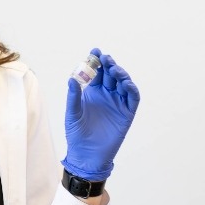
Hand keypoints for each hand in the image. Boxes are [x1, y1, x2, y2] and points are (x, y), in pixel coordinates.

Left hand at [61, 49, 139, 180]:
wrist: (86, 153)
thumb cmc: (76, 133)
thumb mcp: (72, 113)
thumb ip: (73, 96)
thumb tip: (71, 79)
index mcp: (92, 92)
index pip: (96, 73)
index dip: (96, 61)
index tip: (95, 51)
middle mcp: (106, 95)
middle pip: (110, 75)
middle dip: (109, 65)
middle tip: (105, 58)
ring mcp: (117, 103)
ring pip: (123, 83)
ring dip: (121, 74)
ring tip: (114, 69)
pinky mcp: (127, 113)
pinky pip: (132, 98)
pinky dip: (131, 89)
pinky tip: (126, 83)